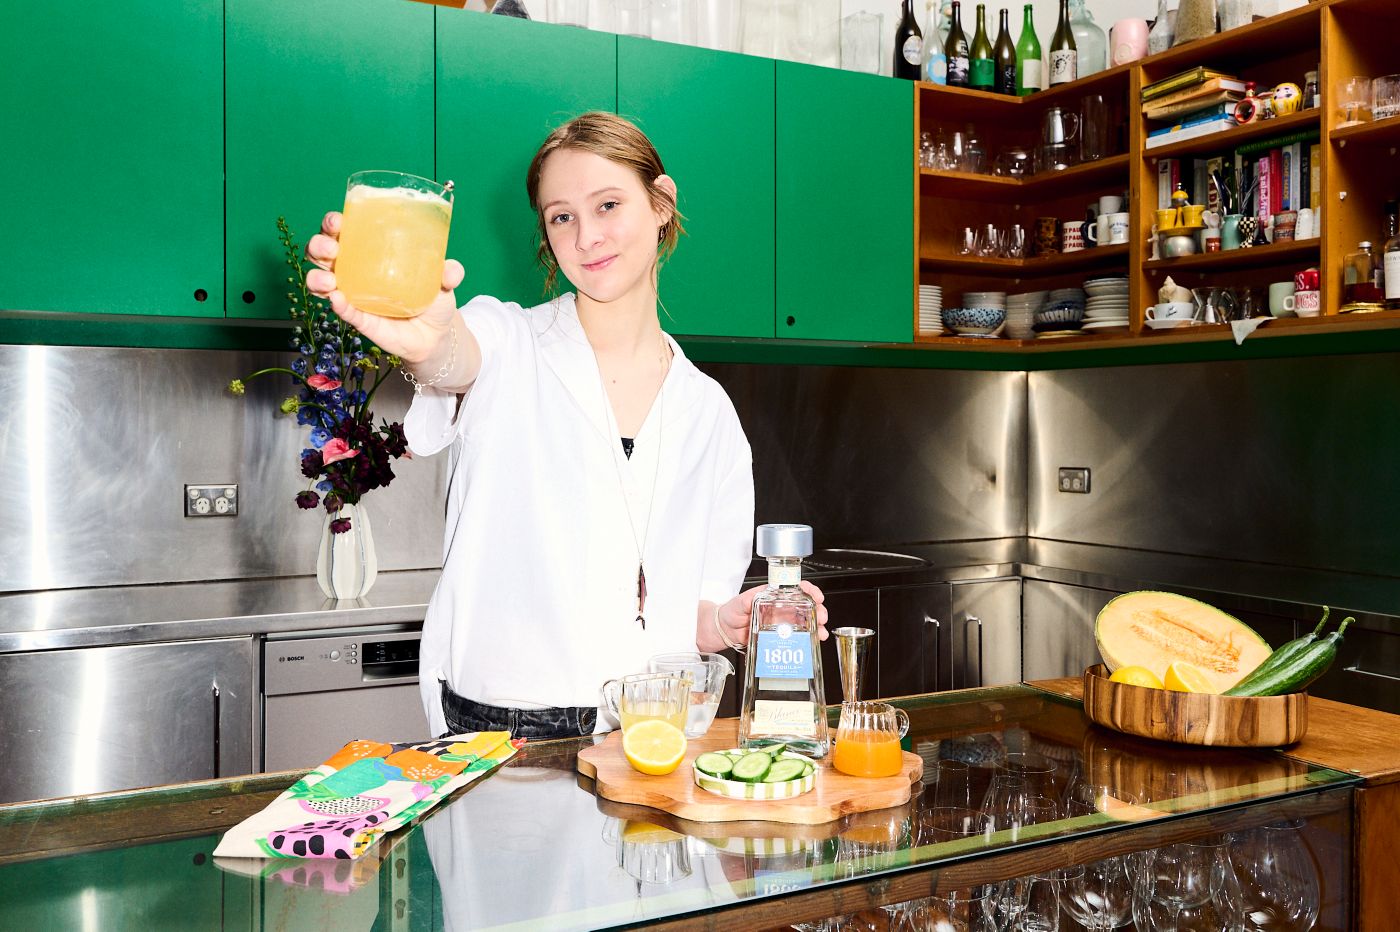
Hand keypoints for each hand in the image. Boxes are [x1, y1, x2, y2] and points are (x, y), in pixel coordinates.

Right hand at [304, 211, 466, 366]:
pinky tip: (338, 299)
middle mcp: (354, 270)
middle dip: (319, 245)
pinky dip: (337, 304)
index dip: (333, 223)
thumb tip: (451, 269)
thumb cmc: (432, 298)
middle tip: (332, 248)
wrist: (435, 335)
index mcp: (369, 251)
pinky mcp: (358, 318)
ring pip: (321, 281)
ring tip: (329, 279)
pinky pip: (342, 310)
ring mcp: (353, 294)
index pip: (344, 231)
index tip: (336, 221)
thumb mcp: (444, 282)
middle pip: (323, 252)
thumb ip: (449, 273)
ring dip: (317, 277)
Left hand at [716, 581, 829, 649]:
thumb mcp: (741, 602)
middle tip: (821, 616)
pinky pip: (796, 637)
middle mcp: (780, 609)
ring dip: (816, 626)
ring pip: (805, 622)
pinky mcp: (779, 637)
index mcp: (774, 597)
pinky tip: (812, 642)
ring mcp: (781, 623)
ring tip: (820, 632)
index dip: (809, 591)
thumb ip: (750, 598)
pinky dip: (807, 639)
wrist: (724, 630)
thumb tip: (760, 594)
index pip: (796, 589)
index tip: (816, 596)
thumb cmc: (731, 612)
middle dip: (818, 610)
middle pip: (806, 607)